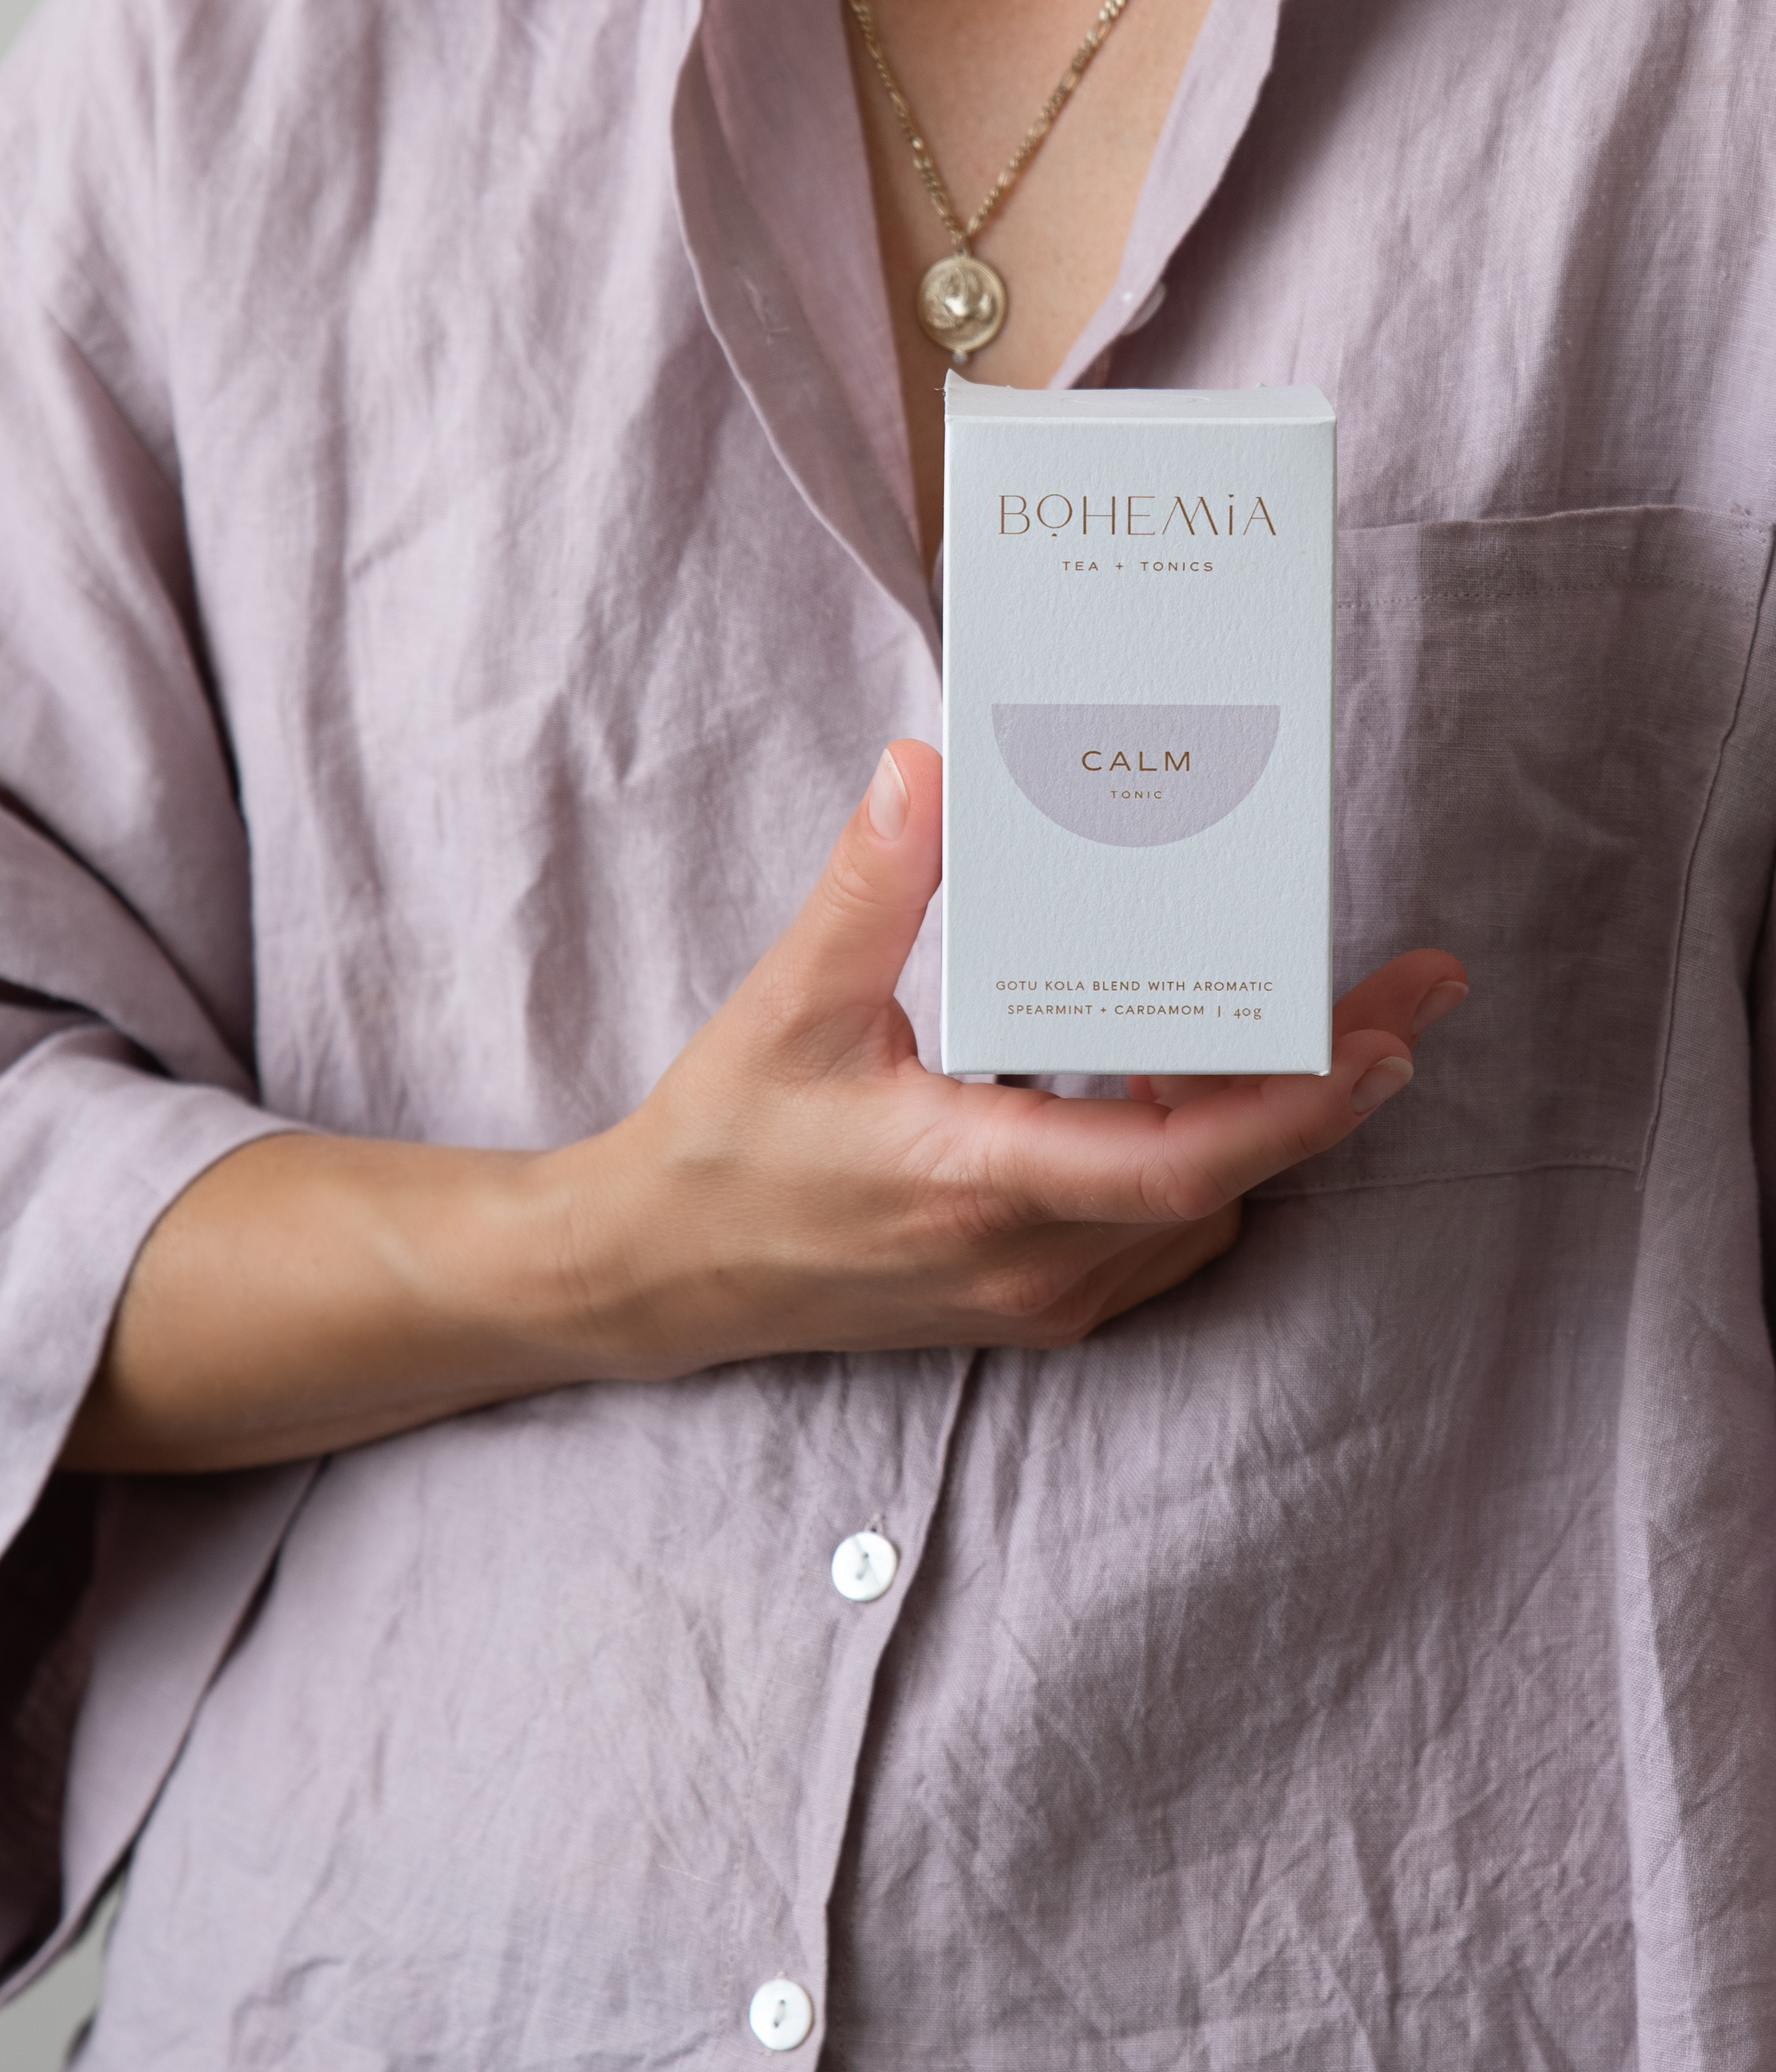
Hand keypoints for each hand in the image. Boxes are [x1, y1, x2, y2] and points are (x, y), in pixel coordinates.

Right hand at [552, 740, 1465, 1376]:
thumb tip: (931, 767)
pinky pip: (1161, 1242)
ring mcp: (1034, 1295)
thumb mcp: (787, 1006)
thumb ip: (870, 887)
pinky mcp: (1028, 1303)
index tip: (1384, 1038)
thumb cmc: (721, 1147)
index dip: (1294, 1105)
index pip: (1178, 1163)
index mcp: (976, 1183)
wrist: (659, 1273)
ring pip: (1202, 1217)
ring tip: (1313, 1025)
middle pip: (1226, 1183)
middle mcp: (1028, 1259)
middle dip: (1330, 1089)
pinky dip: (1207, 1170)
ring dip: (1268, 1128)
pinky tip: (1192, 1094)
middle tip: (1411, 994)